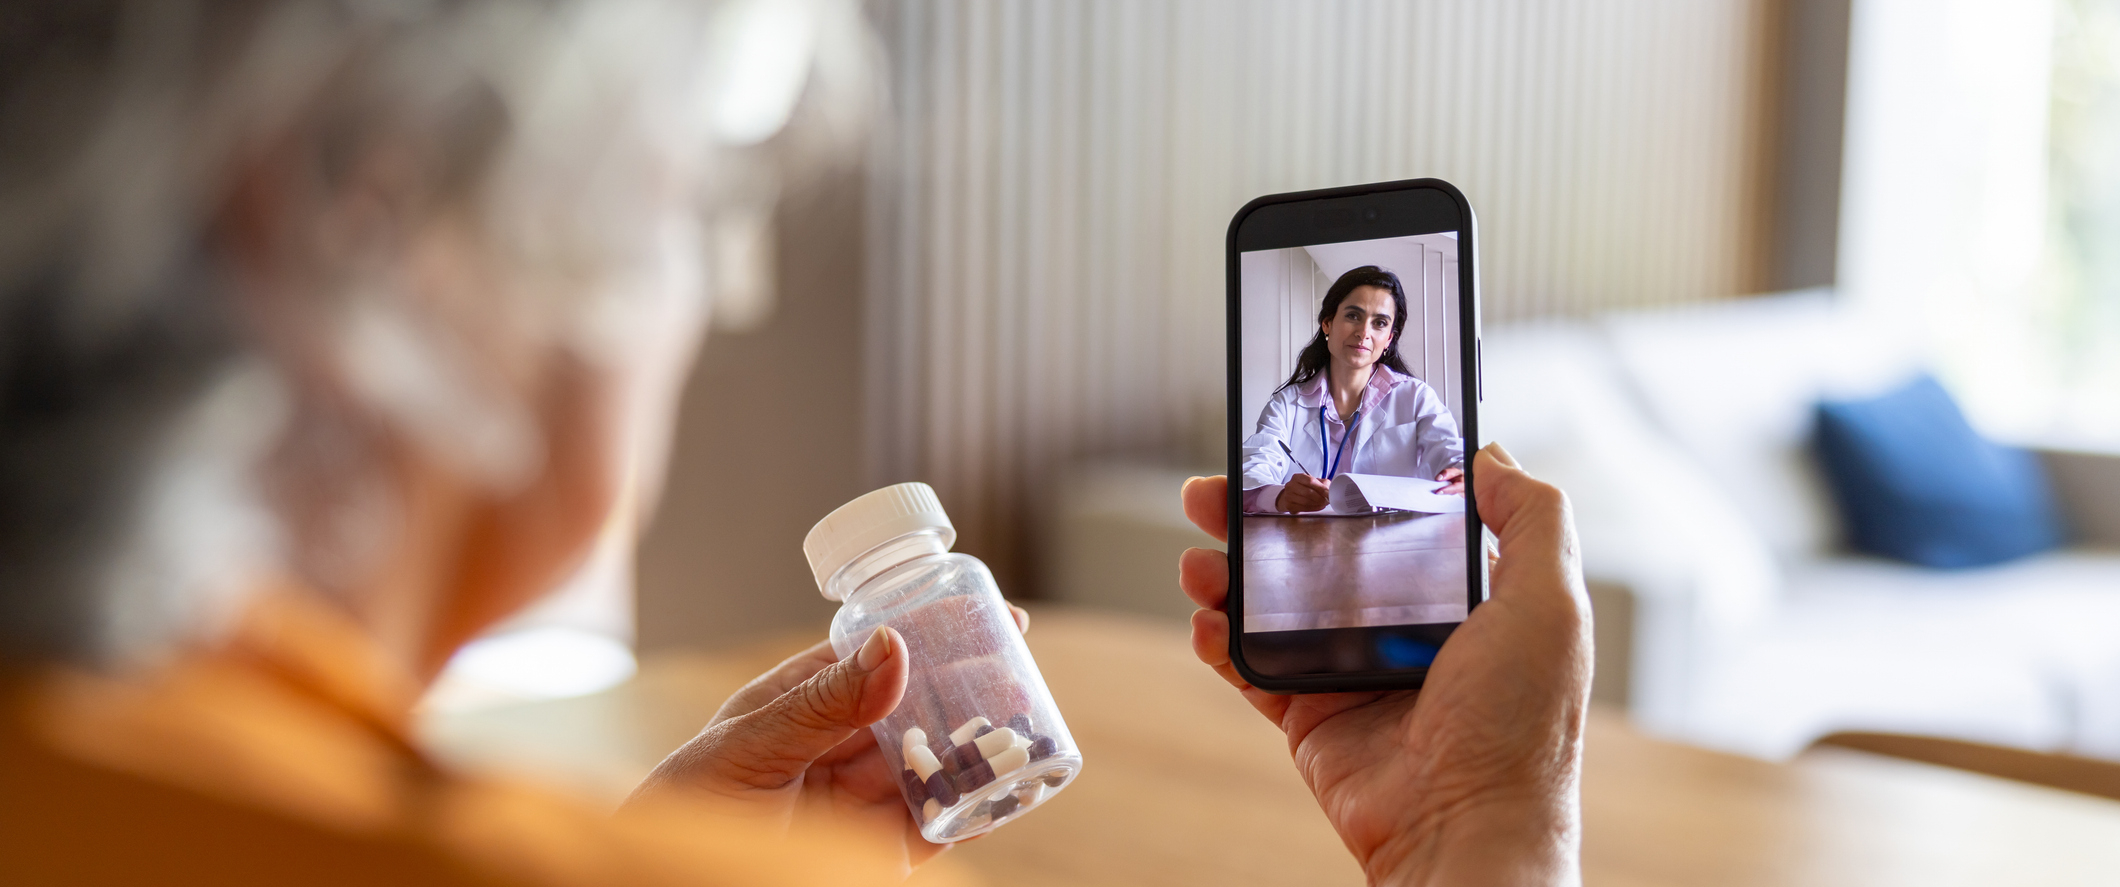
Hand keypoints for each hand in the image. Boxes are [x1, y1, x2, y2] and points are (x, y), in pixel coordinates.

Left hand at [622, 607, 1031, 872]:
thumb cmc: (684, 813)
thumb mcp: (749, 747)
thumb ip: (822, 703)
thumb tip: (894, 645)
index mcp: (800, 704)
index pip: (874, 655)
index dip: (928, 631)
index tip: (982, 610)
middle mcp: (837, 748)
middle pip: (916, 708)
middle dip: (968, 688)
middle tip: (1023, 667)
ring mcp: (859, 802)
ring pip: (936, 765)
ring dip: (979, 748)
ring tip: (1029, 727)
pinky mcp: (877, 854)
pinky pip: (938, 827)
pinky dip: (974, 810)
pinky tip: (1009, 792)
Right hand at [1179, 444, 1589, 886]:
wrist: (1464, 830)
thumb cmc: (1521, 724)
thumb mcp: (1551, 603)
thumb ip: (1532, 518)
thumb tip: (1490, 455)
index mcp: (1461, 598)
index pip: (1394, 520)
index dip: (1348, 483)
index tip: (1307, 449)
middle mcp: (1402, 630)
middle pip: (1316, 554)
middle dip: (1262, 518)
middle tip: (1219, 491)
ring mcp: (1350, 672)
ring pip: (1271, 605)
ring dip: (1227, 572)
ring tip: (1198, 555)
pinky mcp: (1310, 715)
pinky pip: (1250, 668)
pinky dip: (1218, 640)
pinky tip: (1208, 619)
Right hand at [1275, 473, 1331, 512]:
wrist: (1290, 496)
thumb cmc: (1303, 488)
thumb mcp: (1313, 482)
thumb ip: (1323, 484)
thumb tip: (1331, 490)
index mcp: (1298, 477)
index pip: (1310, 481)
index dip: (1321, 488)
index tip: (1328, 493)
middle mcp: (1291, 485)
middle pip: (1308, 492)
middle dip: (1320, 498)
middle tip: (1327, 500)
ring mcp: (1288, 496)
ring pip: (1306, 501)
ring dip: (1317, 504)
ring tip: (1323, 504)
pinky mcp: (1289, 505)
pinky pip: (1303, 508)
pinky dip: (1313, 508)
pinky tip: (1317, 507)